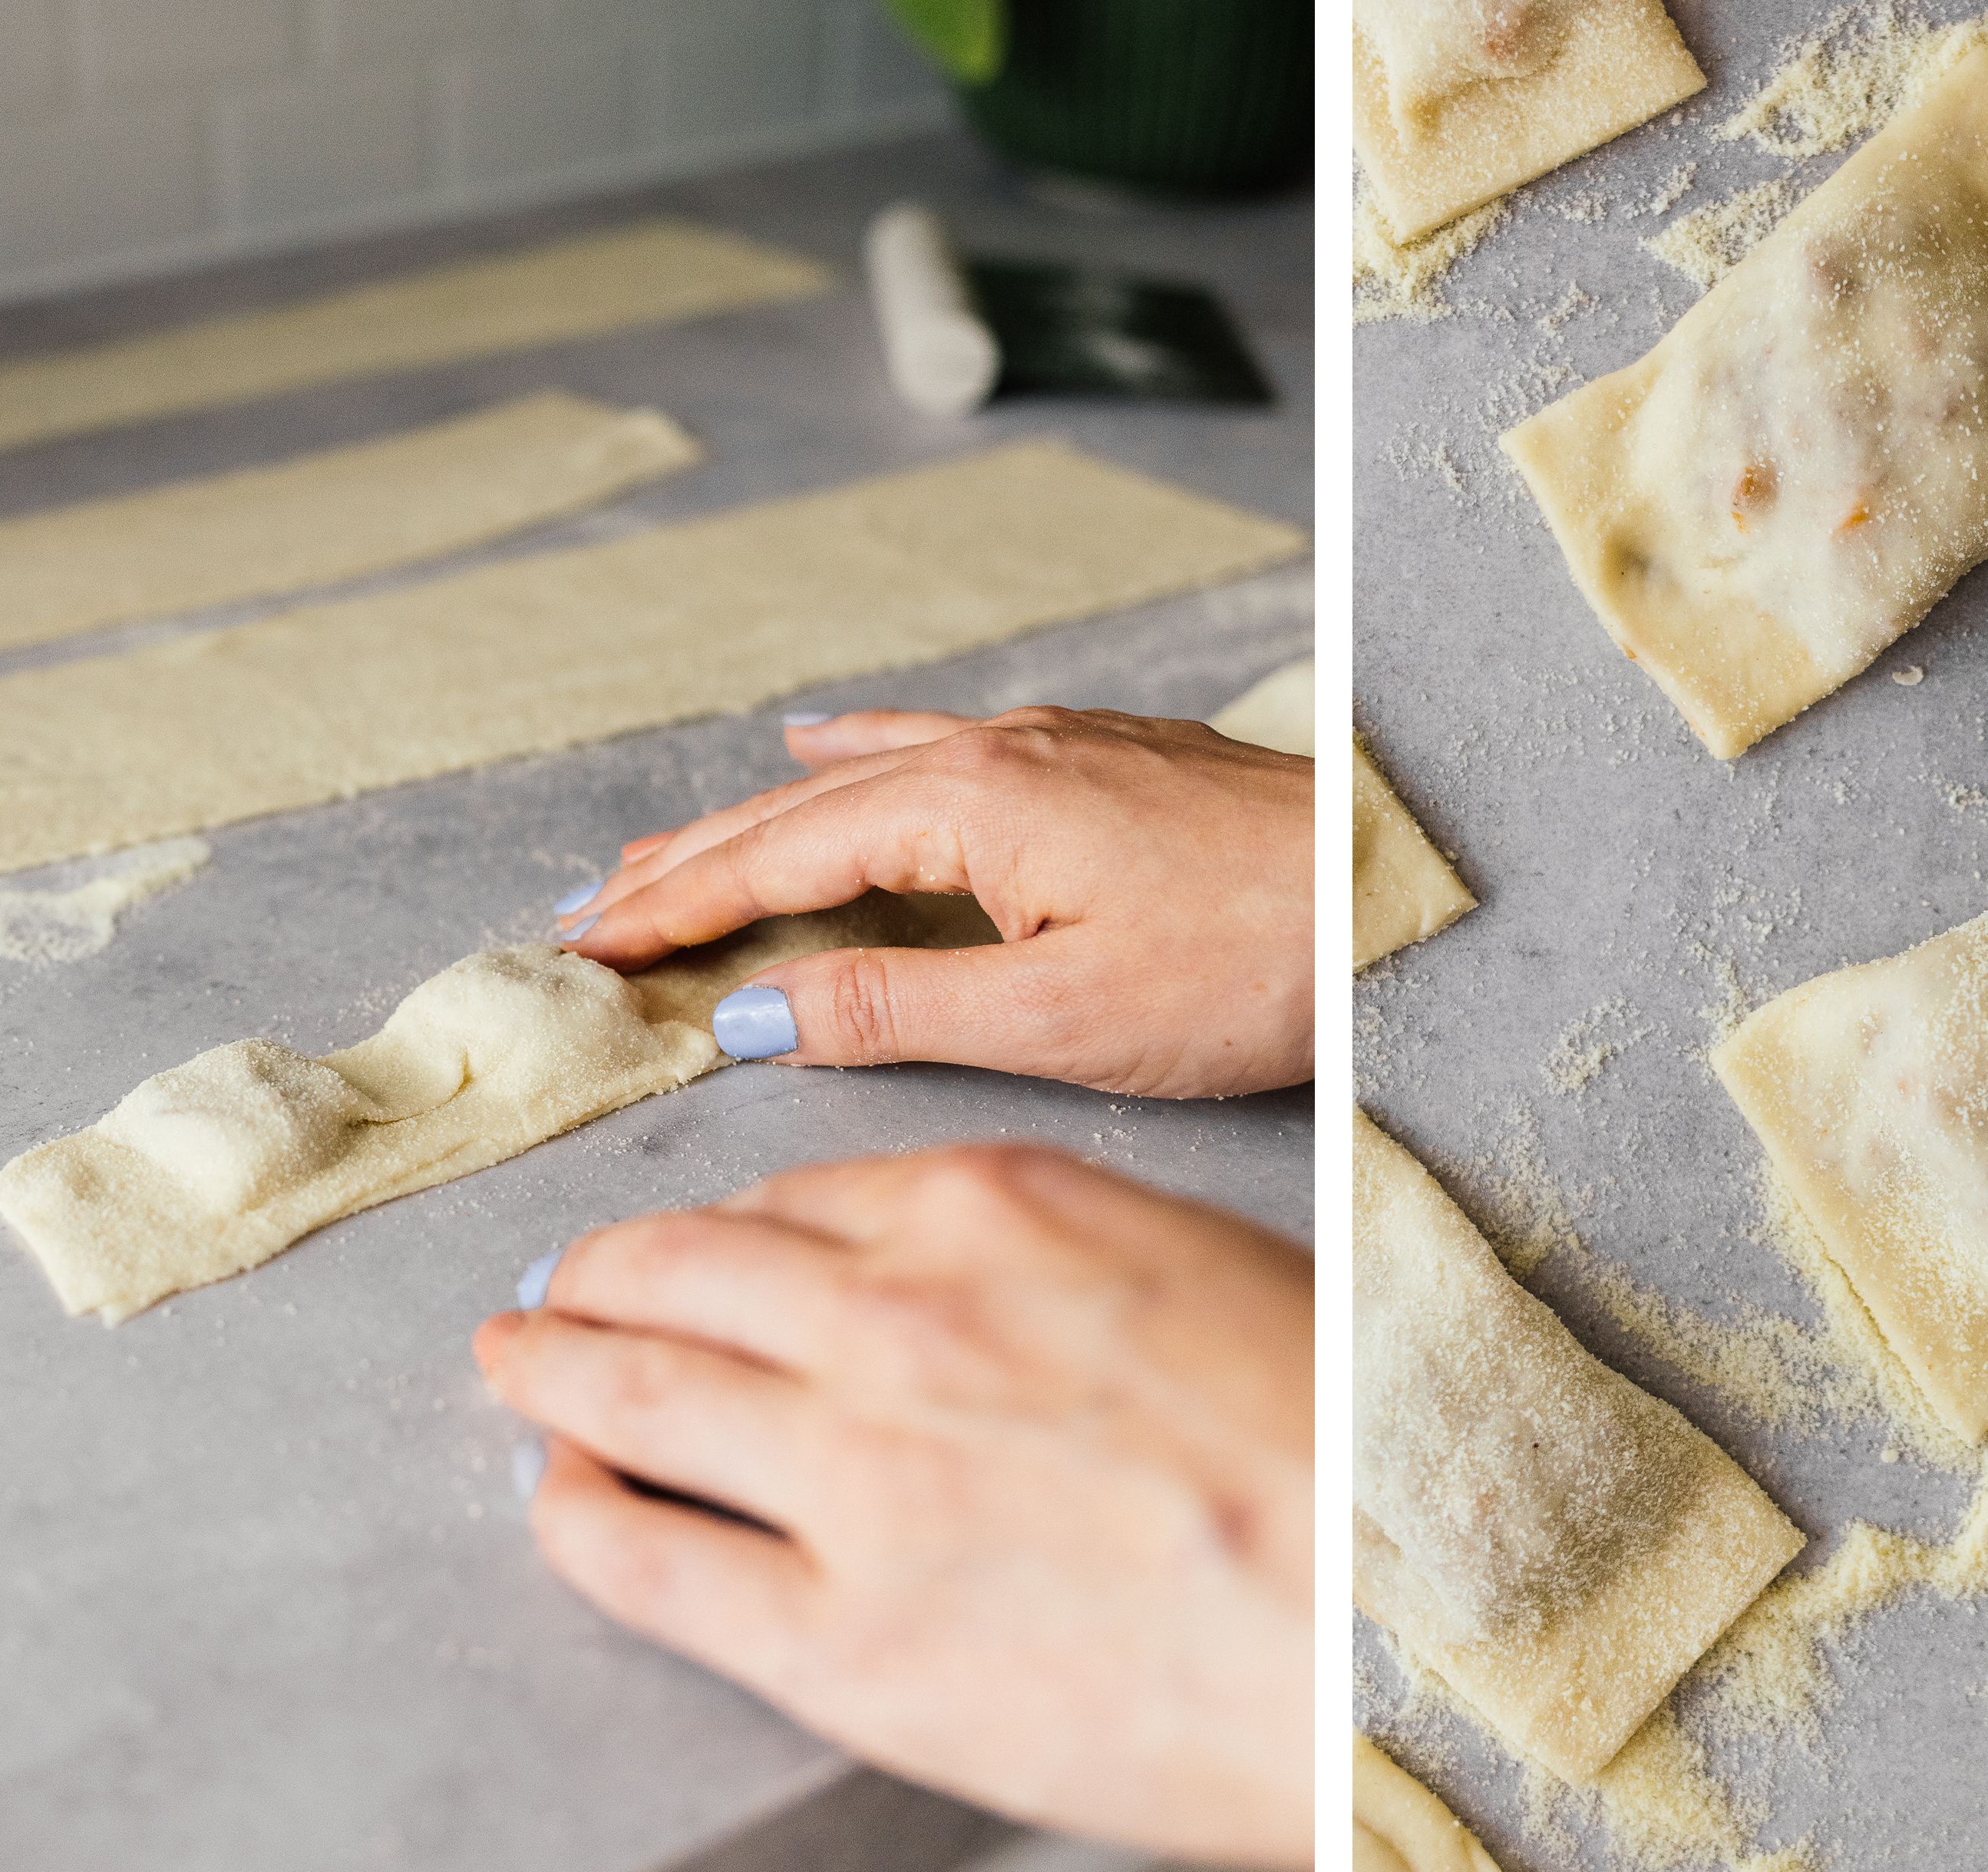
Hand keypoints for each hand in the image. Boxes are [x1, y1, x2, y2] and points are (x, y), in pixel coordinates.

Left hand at [472, 1144, 1313, 1871]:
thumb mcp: (1211, 1273)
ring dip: (553, 1367)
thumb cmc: (1348, 1453)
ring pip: (635, 1388)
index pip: (801, 1198)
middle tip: (557, 1286)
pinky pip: (645, 1554)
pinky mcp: (838, 1637)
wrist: (1399, 1626)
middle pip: (684, 1271)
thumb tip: (988, 1286)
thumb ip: (1068, 1260)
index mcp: (1001, 1210)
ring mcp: (854, 1475)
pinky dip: (573, 1510)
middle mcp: (899, 1318)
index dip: (726, 1225)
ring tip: (518, 1364)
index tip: (695, 1244)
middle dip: (599, 1274)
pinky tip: (554, 1494)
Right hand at [558, 708, 1311, 1098]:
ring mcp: (1051, 744)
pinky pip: (933, 745)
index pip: (778, 857)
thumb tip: (752, 1009)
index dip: (676, 904)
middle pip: (800, 807)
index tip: (586, 944)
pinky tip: (829, 742)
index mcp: (970, 804)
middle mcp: (997, 750)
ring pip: (861, 775)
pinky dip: (856, 756)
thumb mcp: (1061, 1013)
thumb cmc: (1257, 960)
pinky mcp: (1100, 758)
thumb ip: (897, 1005)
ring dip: (759, 816)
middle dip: (690, 858)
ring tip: (668, 846)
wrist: (1400, 895)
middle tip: (588, 909)